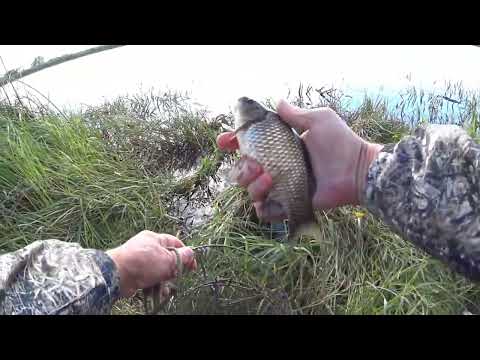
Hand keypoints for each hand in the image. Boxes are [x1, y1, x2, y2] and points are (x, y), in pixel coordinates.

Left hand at [106, 231, 196, 297]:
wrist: (117, 275)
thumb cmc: (144, 263)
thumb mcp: (168, 259)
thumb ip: (182, 256)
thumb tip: (191, 253)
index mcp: (155, 238)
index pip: (175, 243)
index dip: (186, 254)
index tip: (192, 267)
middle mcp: (147, 247)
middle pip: (167, 258)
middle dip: (173, 270)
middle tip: (175, 277)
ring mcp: (140, 260)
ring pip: (159, 271)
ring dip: (164, 280)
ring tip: (164, 288)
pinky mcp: (134, 272)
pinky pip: (149, 278)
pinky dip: (154, 285)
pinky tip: (156, 291)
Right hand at [217, 100, 382, 219]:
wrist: (357, 169)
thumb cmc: (341, 142)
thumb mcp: (318, 119)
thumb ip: (296, 114)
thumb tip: (278, 101)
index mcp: (281, 149)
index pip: (250, 147)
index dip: (233, 144)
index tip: (224, 141)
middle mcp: (278, 168)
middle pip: (243, 171)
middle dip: (241, 168)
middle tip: (254, 163)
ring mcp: (282, 188)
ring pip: (250, 191)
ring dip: (251, 184)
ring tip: (268, 176)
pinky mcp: (289, 205)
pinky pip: (265, 211)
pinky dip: (261, 204)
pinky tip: (270, 191)